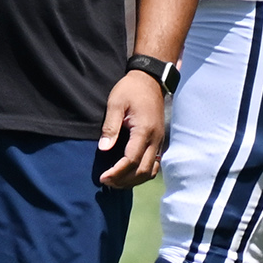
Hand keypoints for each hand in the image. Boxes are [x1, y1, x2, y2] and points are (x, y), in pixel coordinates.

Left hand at [96, 72, 168, 186]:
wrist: (150, 80)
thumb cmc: (130, 89)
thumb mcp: (115, 103)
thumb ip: (110, 127)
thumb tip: (104, 148)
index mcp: (144, 130)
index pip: (132, 159)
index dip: (117, 172)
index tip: (102, 178)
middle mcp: (155, 139)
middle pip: (143, 170)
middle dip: (124, 180)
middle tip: (106, 183)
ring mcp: (159, 141)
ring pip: (150, 171)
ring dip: (134, 181)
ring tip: (116, 182)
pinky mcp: (159, 141)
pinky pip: (154, 164)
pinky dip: (142, 174)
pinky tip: (128, 175)